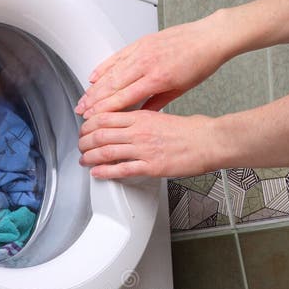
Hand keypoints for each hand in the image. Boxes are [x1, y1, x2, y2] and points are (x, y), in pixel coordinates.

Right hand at [75, 13, 231, 117]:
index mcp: (157, 78)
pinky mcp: (141, 42)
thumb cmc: (200, 63)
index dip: (105, 109)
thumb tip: (141, 116)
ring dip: (94, 87)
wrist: (209, 37)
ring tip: (83, 98)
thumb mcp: (180, 90)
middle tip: (81, 111)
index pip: (123, 97)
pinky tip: (93, 76)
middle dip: (94, 100)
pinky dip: (103, 66)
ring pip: (111, 71)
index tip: (93, 118)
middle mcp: (146, 62)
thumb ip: (157, 103)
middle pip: (112, 85)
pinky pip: (117, 56)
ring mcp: (142, 50)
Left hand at [78, 109, 219, 179]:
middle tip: (80, 145)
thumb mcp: (162, 116)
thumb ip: (143, 120)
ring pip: (107, 151)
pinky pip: (122, 170)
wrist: (209, 141)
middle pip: (100, 134)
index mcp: (142, 117)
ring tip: (83, 160)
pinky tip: (97, 173)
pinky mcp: (151, 167)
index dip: (88, 123)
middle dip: (84, 141)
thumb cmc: (192, 130)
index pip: (105, 117)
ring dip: (90, 157)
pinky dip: (105, 172)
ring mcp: (144, 150)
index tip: (83, 128)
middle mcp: (139, 132)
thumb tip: (130, 122)